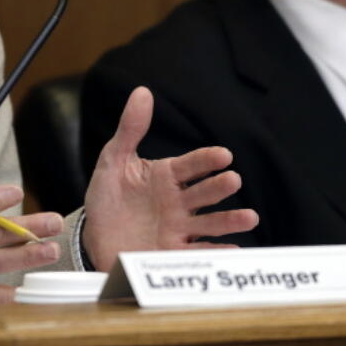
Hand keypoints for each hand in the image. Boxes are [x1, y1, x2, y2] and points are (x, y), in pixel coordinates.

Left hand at [81, 87, 258, 269]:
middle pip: (204, 193)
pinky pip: (198, 253)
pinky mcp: (172, 253)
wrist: (95, 238)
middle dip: (219, 187)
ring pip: (209, 223)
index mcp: (166, 176)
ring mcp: (178, 228)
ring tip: (250, 218)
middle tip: (234, 180)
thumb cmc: (108, 197)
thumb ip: (130, 129)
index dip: (206, 159)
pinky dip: (217, 252)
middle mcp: (177, 202)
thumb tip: (142, 91)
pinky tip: (234, 249)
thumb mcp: (114, 160)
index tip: (223, 155)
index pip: (191, 164)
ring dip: (230, 220)